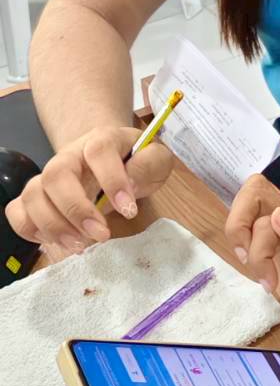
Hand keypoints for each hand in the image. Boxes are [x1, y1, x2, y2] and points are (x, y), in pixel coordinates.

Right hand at [5, 126, 172, 255]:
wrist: (111, 157)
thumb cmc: (135, 161)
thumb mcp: (156, 158)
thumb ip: (150, 164)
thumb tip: (130, 183)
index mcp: (101, 140)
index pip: (99, 151)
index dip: (112, 180)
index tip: (128, 211)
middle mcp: (69, 155)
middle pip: (56, 174)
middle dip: (76, 209)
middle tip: (101, 235)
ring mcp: (49, 175)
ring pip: (33, 194)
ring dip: (53, 225)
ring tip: (79, 245)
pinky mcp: (38, 196)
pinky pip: (17, 210)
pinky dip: (30, 229)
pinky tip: (54, 240)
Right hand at [225, 175, 279, 333]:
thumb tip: (278, 215)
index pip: (262, 199)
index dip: (254, 232)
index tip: (268, 263)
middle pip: (249, 199)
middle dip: (238, 229)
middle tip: (249, 261)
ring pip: (245, 221)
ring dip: (247, 250)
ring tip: (265, 277)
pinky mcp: (272, 249)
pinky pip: (249, 239)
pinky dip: (249, 258)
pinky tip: (265, 278)